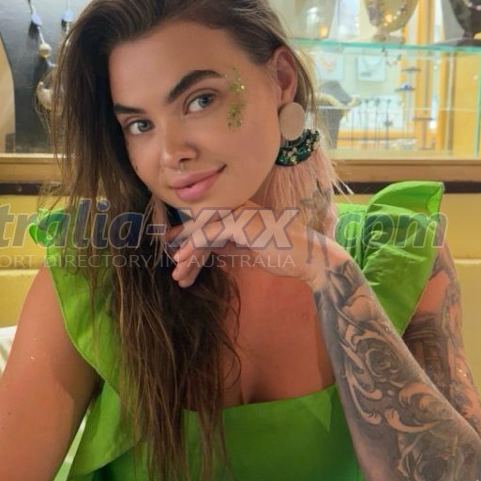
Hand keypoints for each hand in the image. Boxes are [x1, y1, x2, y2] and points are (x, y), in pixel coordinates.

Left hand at [166, 202, 339, 288]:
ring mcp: (241, 213)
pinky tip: (183, 259)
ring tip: (177, 271)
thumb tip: (212, 249)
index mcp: (243, 212)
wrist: (308, 258)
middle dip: (185, 243)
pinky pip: (209, 235)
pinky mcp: (241, 224)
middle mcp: (240, 208)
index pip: (211, 221)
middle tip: (173, 261)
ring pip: (203, 231)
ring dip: (188, 252)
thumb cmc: (285, 255)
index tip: (177, 250)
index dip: (191, 235)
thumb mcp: (251, 249)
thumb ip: (231, 245)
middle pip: (203, 224)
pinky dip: (193, 247)